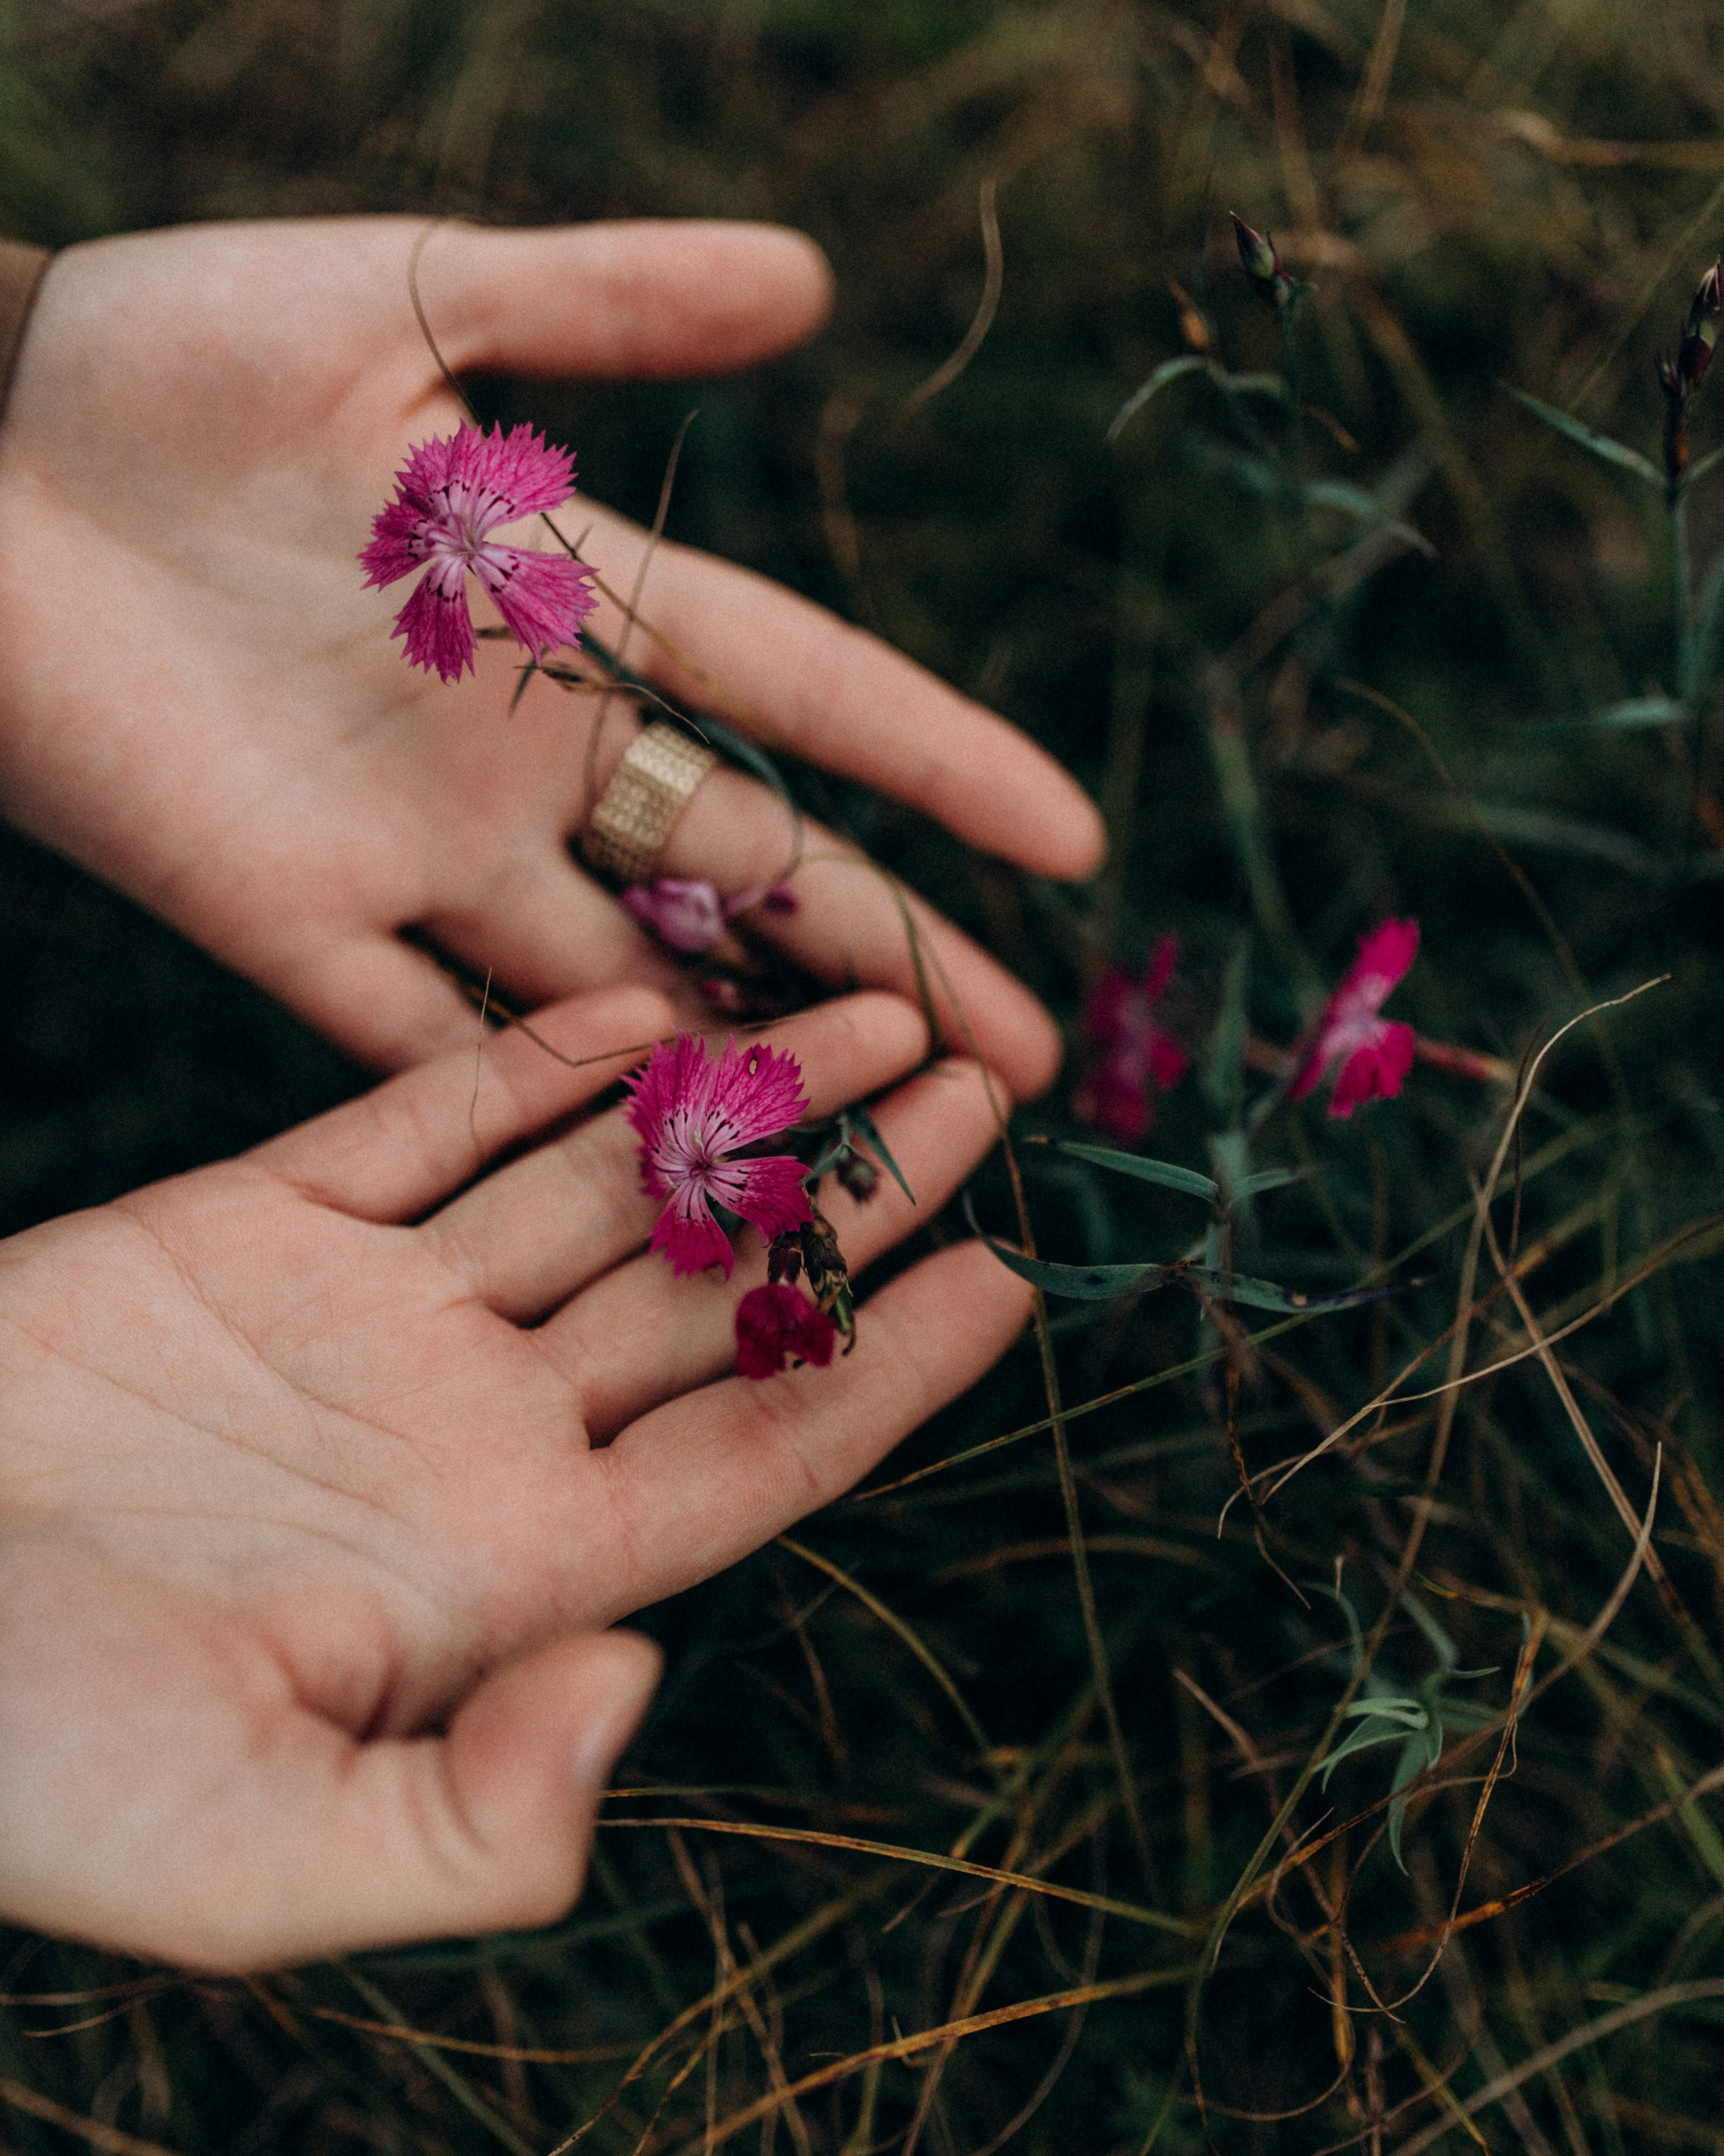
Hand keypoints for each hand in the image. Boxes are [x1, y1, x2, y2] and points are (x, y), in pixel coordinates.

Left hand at [0, 217, 1102, 1095]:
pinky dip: (546, 1102)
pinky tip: (664, 1171)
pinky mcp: (295, 926)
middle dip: (891, 969)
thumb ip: (599, 302)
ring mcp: (417, 853)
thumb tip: (812, 277)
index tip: (1069, 845)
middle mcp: (523, 751)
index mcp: (569, 599)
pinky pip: (441, 1041)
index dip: (936, 766)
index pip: (799, 693)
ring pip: (629, 981)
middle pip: (747, 875)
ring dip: (757, 1063)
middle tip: (1028, 1067)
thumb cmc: (172, 356)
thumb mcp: (403, 295)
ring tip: (890, 1145)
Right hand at [0, 988, 1031, 1970]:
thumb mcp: (266, 1858)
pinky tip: (643, 1005)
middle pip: (710, 1298)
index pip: (752, 1461)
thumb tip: (643, 1684)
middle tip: (991, 1083)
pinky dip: (527, 1063)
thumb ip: (482, 1819)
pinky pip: (421, 1122)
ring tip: (877, 1012)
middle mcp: (465, 1438)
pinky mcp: (247, 1231)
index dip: (889, 1373)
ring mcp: (363, 1326)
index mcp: (505, 1575)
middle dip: (852, 1195)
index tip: (1016, 1278)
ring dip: (734, 1100)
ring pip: (596, 1188)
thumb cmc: (32, 1772)